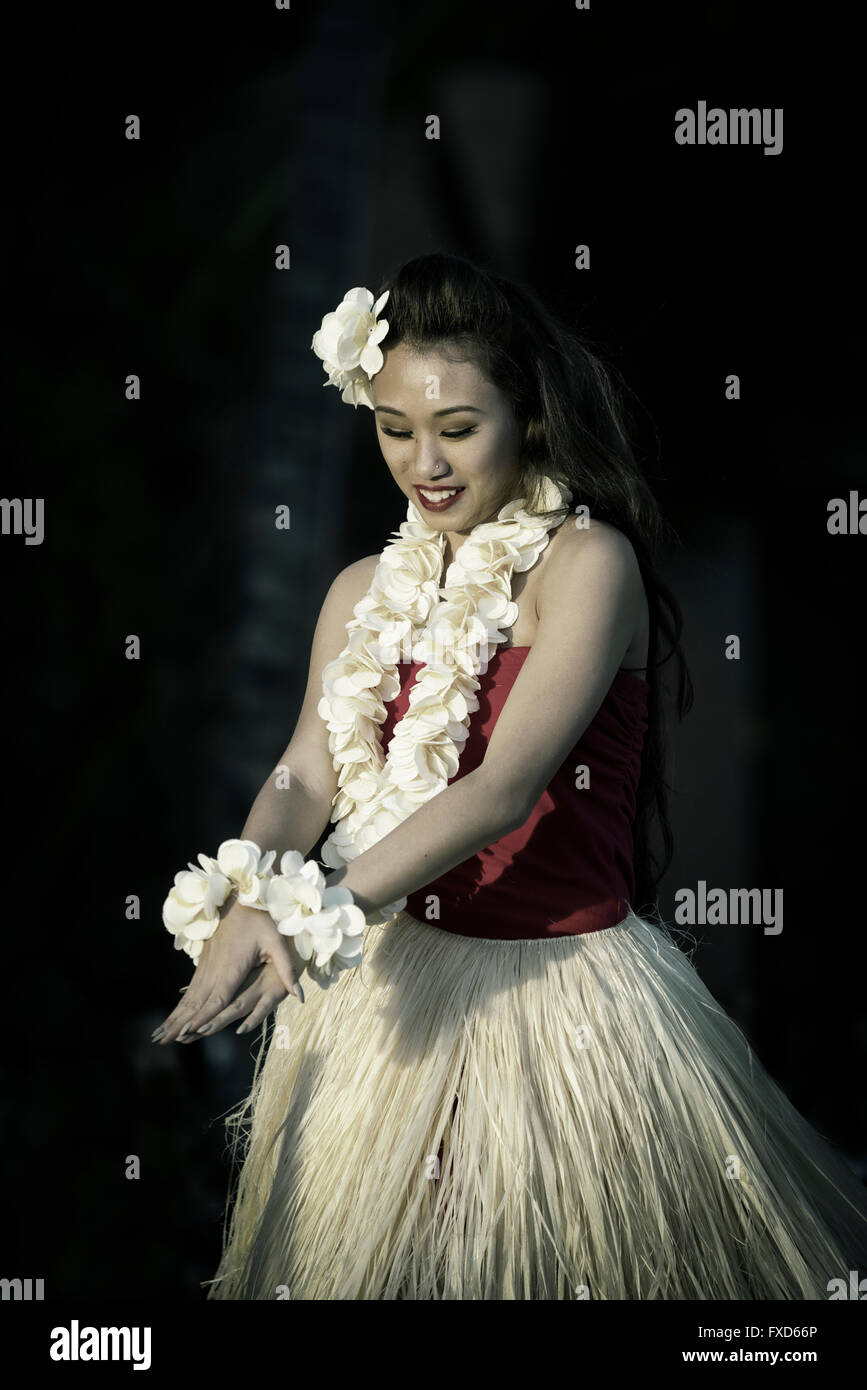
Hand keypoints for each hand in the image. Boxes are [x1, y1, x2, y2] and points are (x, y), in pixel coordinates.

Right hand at [151, 900, 305, 1044]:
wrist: (240, 898)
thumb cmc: (262, 920)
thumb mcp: (278, 943)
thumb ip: (288, 970)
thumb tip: (300, 995)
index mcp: (232, 967)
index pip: (217, 998)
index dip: (204, 1017)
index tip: (189, 1033)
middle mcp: (215, 970)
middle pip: (196, 1003)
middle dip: (179, 1023)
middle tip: (161, 1042)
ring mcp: (207, 967)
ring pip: (190, 998)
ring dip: (174, 1017)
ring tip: (159, 1036)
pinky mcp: (205, 963)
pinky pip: (191, 990)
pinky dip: (180, 1006)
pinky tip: (173, 1018)